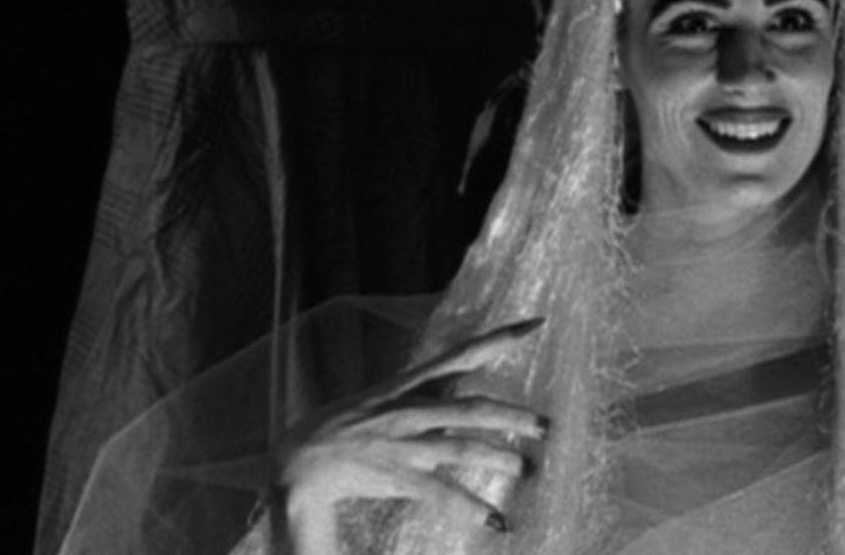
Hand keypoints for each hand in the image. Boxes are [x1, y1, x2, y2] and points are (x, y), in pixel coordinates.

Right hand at [279, 318, 546, 554]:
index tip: (537, 323)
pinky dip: (472, 507)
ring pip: (463, 448)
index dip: (500, 338)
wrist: (298, 461)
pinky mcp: (396, 475)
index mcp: (409, 386)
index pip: (461, 353)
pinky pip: (442, 492)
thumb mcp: (389, 397)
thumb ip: (428, 390)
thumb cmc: (346, 428)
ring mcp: (403, 443)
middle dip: (514, 417)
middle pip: (474, 408)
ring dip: (500, 459)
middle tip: (546, 427)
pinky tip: (498, 521)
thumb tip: (466, 380)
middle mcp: (410, 409)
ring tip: (526, 470)